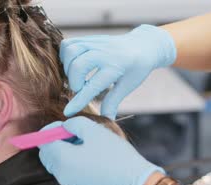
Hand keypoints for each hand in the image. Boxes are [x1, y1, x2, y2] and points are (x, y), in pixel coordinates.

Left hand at [38, 117, 163, 184]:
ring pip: (58, 164)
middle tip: (74, 133)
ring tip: (86, 143)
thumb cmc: (116, 155)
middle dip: (56, 141)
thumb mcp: (95, 130)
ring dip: (65, 151)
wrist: (135, 183)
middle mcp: (62, 175)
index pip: (43, 142)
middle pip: (47, 155)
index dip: (51, 130)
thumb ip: (74, 123)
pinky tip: (92, 155)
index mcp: (62, 159)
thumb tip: (66, 126)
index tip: (65, 124)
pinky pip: (69, 172)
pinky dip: (73, 161)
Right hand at [60, 25, 176, 118]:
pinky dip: (66, 56)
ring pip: (70, 51)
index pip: (93, 86)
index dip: (79, 101)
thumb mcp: (128, 86)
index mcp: (116, 67)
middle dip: (75, 82)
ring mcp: (96, 43)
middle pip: (77, 66)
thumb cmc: (137, 68)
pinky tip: (73, 65)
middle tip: (82, 89)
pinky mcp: (90, 38)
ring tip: (77, 77)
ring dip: (68, 67)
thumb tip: (106, 120)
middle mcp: (104, 52)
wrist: (144, 45)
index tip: (68, 112)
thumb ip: (113, 101)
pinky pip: (68, 43)